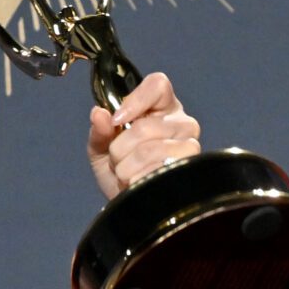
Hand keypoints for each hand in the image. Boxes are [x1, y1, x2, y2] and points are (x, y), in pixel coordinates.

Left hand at [88, 72, 200, 202]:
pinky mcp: (189, 169)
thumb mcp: (102, 149)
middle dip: (120, 149)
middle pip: (144, 127)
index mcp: (162, 108)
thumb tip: (99, 114)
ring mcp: (189, 146)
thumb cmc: (120, 170)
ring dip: (126, 168)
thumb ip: (99, 131)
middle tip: (120, 160)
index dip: (135, 100)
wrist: (130, 204)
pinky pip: (154, 172)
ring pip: (148, 150)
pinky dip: (136, 181)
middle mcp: (181, 123)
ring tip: (129, 173)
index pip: (157, 85)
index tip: (116, 120)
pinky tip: (138, 183)